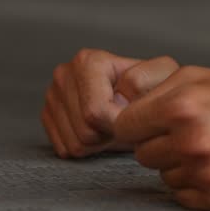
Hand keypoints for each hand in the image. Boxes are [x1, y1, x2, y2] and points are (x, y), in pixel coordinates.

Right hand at [41, 49, 179, 158]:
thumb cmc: (153, 87)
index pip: (95, 112)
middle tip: (123, 121)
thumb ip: (145, 80)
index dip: (119, 124)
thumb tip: (119, 96)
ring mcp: (52, 95)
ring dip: (99, 143)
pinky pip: (64, 149)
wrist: (141, 98)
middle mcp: (64, 74)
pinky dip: (86, 148)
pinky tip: (99, 131)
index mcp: (87, 61)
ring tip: (112, 125)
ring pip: (74, 143)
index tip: (132, 115)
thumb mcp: (161, 76)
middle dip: (108, 134)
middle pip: (84, 130)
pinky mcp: (47, 116)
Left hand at [112, 65, 209, 210]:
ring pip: (162, 176)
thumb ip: (156, 91)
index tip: (157, 120)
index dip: (140, 122)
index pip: (125, 125)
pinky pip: (182, 195)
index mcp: (182, 105)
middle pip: (141, 154)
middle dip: (161, 143)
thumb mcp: (202, 77)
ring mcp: (203, 173)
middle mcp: (190, 140)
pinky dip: (195, 184)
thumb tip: (117, 117)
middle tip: (194, 132)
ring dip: (179, 165)